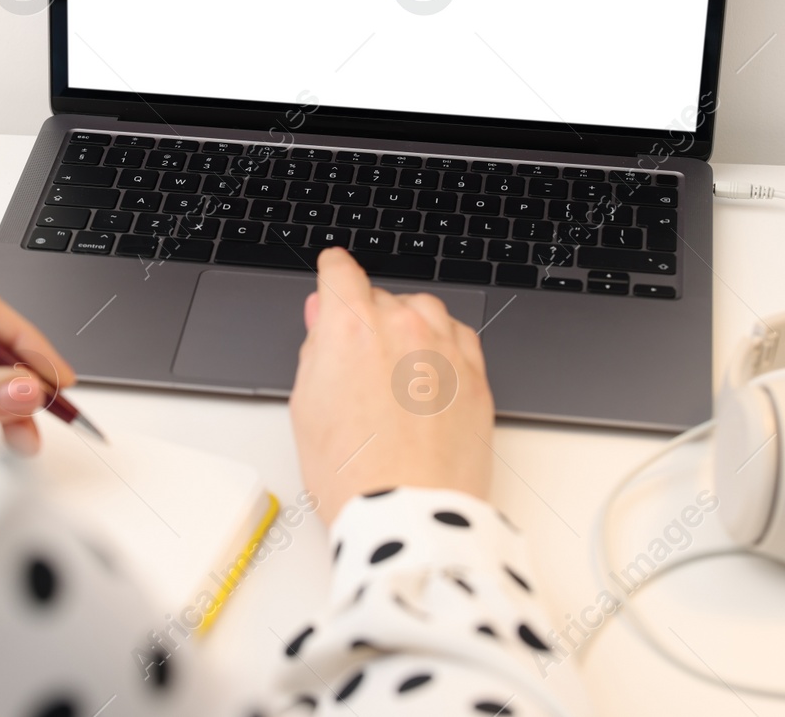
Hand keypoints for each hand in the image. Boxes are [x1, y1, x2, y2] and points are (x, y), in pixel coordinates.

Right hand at [290, 248, 493, 523]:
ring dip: (409, 327)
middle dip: (367, 319)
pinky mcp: (477, 375)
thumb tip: (322, 318)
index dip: (332, 273)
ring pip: (425, 311)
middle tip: (357, 365)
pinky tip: (427, 377)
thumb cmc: (352, 472)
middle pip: (381, 297)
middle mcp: (402, 326)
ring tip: (395, 373)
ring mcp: (446, 348)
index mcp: (350, 327)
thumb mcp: (307, 405)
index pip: (340, 272)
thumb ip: (316, 349)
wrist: (408, 513)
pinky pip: (459, 337)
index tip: (333, 275)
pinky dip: (442, 346)